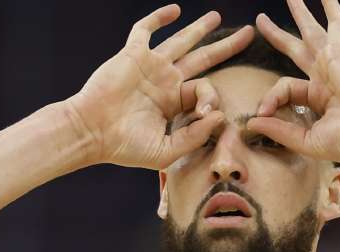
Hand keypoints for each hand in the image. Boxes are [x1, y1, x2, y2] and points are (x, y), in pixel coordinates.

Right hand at [66, 5, 254, 169]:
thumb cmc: (124, 147)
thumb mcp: (166, 150)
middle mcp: (165, 82)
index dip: (211, 98)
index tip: (205, 113)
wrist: (91, 133)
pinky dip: (159, 18)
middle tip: (248, 35)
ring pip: (181, 41)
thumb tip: (219, 115)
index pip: (203, 91)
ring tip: (217, 16)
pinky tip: (175, 10)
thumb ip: (194, 136)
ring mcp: (150, 66)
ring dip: (200, 28)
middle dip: (225, 47)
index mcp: (173, 104)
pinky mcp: (133, 54)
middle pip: (202, 59)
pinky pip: (146, 30)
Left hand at [248, 0, 339, 163]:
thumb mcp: (307, 139)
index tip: (261, 113)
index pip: (284, 88)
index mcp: (318, 97)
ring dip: (300, 12)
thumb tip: (253, 122)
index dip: (269, 99)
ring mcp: (332, 63)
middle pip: (295, 49)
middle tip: (261, 21)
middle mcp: (324, 76)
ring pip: (311, 31)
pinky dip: (331, 8)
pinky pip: (336, 25)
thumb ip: (280, 130)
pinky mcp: (339, 53)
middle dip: (278, 35)